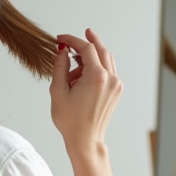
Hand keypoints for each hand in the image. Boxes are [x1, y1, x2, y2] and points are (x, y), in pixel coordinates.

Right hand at [50, 28, 122, 153]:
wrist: (85, 140)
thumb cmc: (70, 120)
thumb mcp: (58, 91)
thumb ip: (59, 67)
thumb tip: (62, 51)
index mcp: (97, 77)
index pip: (86, 48)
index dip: (72, 40)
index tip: (60, 40)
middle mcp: (110, 79)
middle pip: (101, 49)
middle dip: (88, 41)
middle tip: (79, 35)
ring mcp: (116, 85)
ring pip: (106, 59)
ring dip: (90, 56)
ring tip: (73, 67)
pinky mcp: (117, 91)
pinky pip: (108, 70)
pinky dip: (96, 67)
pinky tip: (82, 75)